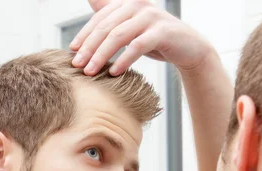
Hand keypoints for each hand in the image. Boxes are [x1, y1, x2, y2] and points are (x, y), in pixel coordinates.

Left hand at [70, 0, 212, 75]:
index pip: (99, 18)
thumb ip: (111, 15)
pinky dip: (124, 60)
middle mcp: (137, 4)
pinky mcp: (162, 32)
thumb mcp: (130, 27)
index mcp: (126, 2)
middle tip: (77, 65)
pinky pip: (137, 46)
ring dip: (102, 55)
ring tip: (91, 71)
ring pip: (118, 36)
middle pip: (106, 27)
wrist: (188, 48)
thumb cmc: (154, 39)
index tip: (72, 52)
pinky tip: (114, 72)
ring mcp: (150, 16)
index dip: (84, 35)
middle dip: (89, 47)